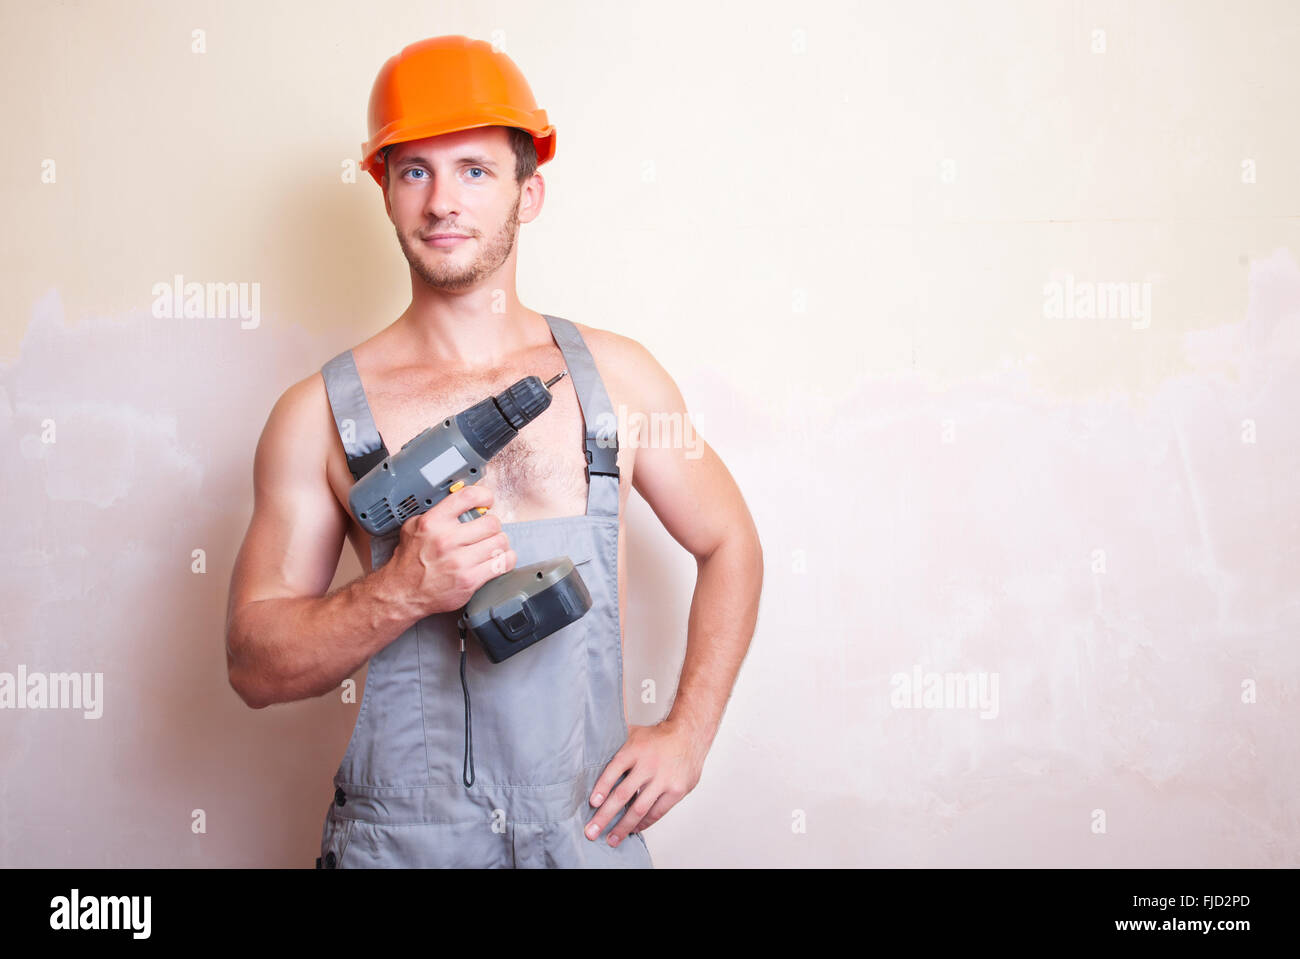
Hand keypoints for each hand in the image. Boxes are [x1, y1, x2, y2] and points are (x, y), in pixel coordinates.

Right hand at [381, 484, 515, 618]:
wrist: (403, 592)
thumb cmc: (410, 560)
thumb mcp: (414, 527)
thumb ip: (438, 512)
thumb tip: (464, 502)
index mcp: (433, 522)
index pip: (468, 497)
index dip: (484, 495)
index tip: (487, 500)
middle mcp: (446, 540)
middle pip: (491, 522)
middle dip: (492, 526)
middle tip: (487, 531)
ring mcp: (459, 562)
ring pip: (500, 542)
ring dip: (499, 543)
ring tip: (491, 546)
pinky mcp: (470, 580)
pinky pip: (502, 563)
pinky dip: (505, 560)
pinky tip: (497, 560)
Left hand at [584, 720, 706, 846]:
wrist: (689, 736)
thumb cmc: (657, 738)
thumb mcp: (634, 733)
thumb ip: (614, 740)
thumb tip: (589, 743)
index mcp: (634, 750)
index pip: (613, 770)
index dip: (601, 788)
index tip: (592, 803)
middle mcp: (648, 765)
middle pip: (623, 794)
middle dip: (605, 816)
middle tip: (592, 832)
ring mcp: (664, 779)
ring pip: (639, 808)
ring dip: (623, 827)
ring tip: (612, 839)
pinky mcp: (676, 790)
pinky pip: (657, 812)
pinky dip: (643, 823)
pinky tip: (633, 829)